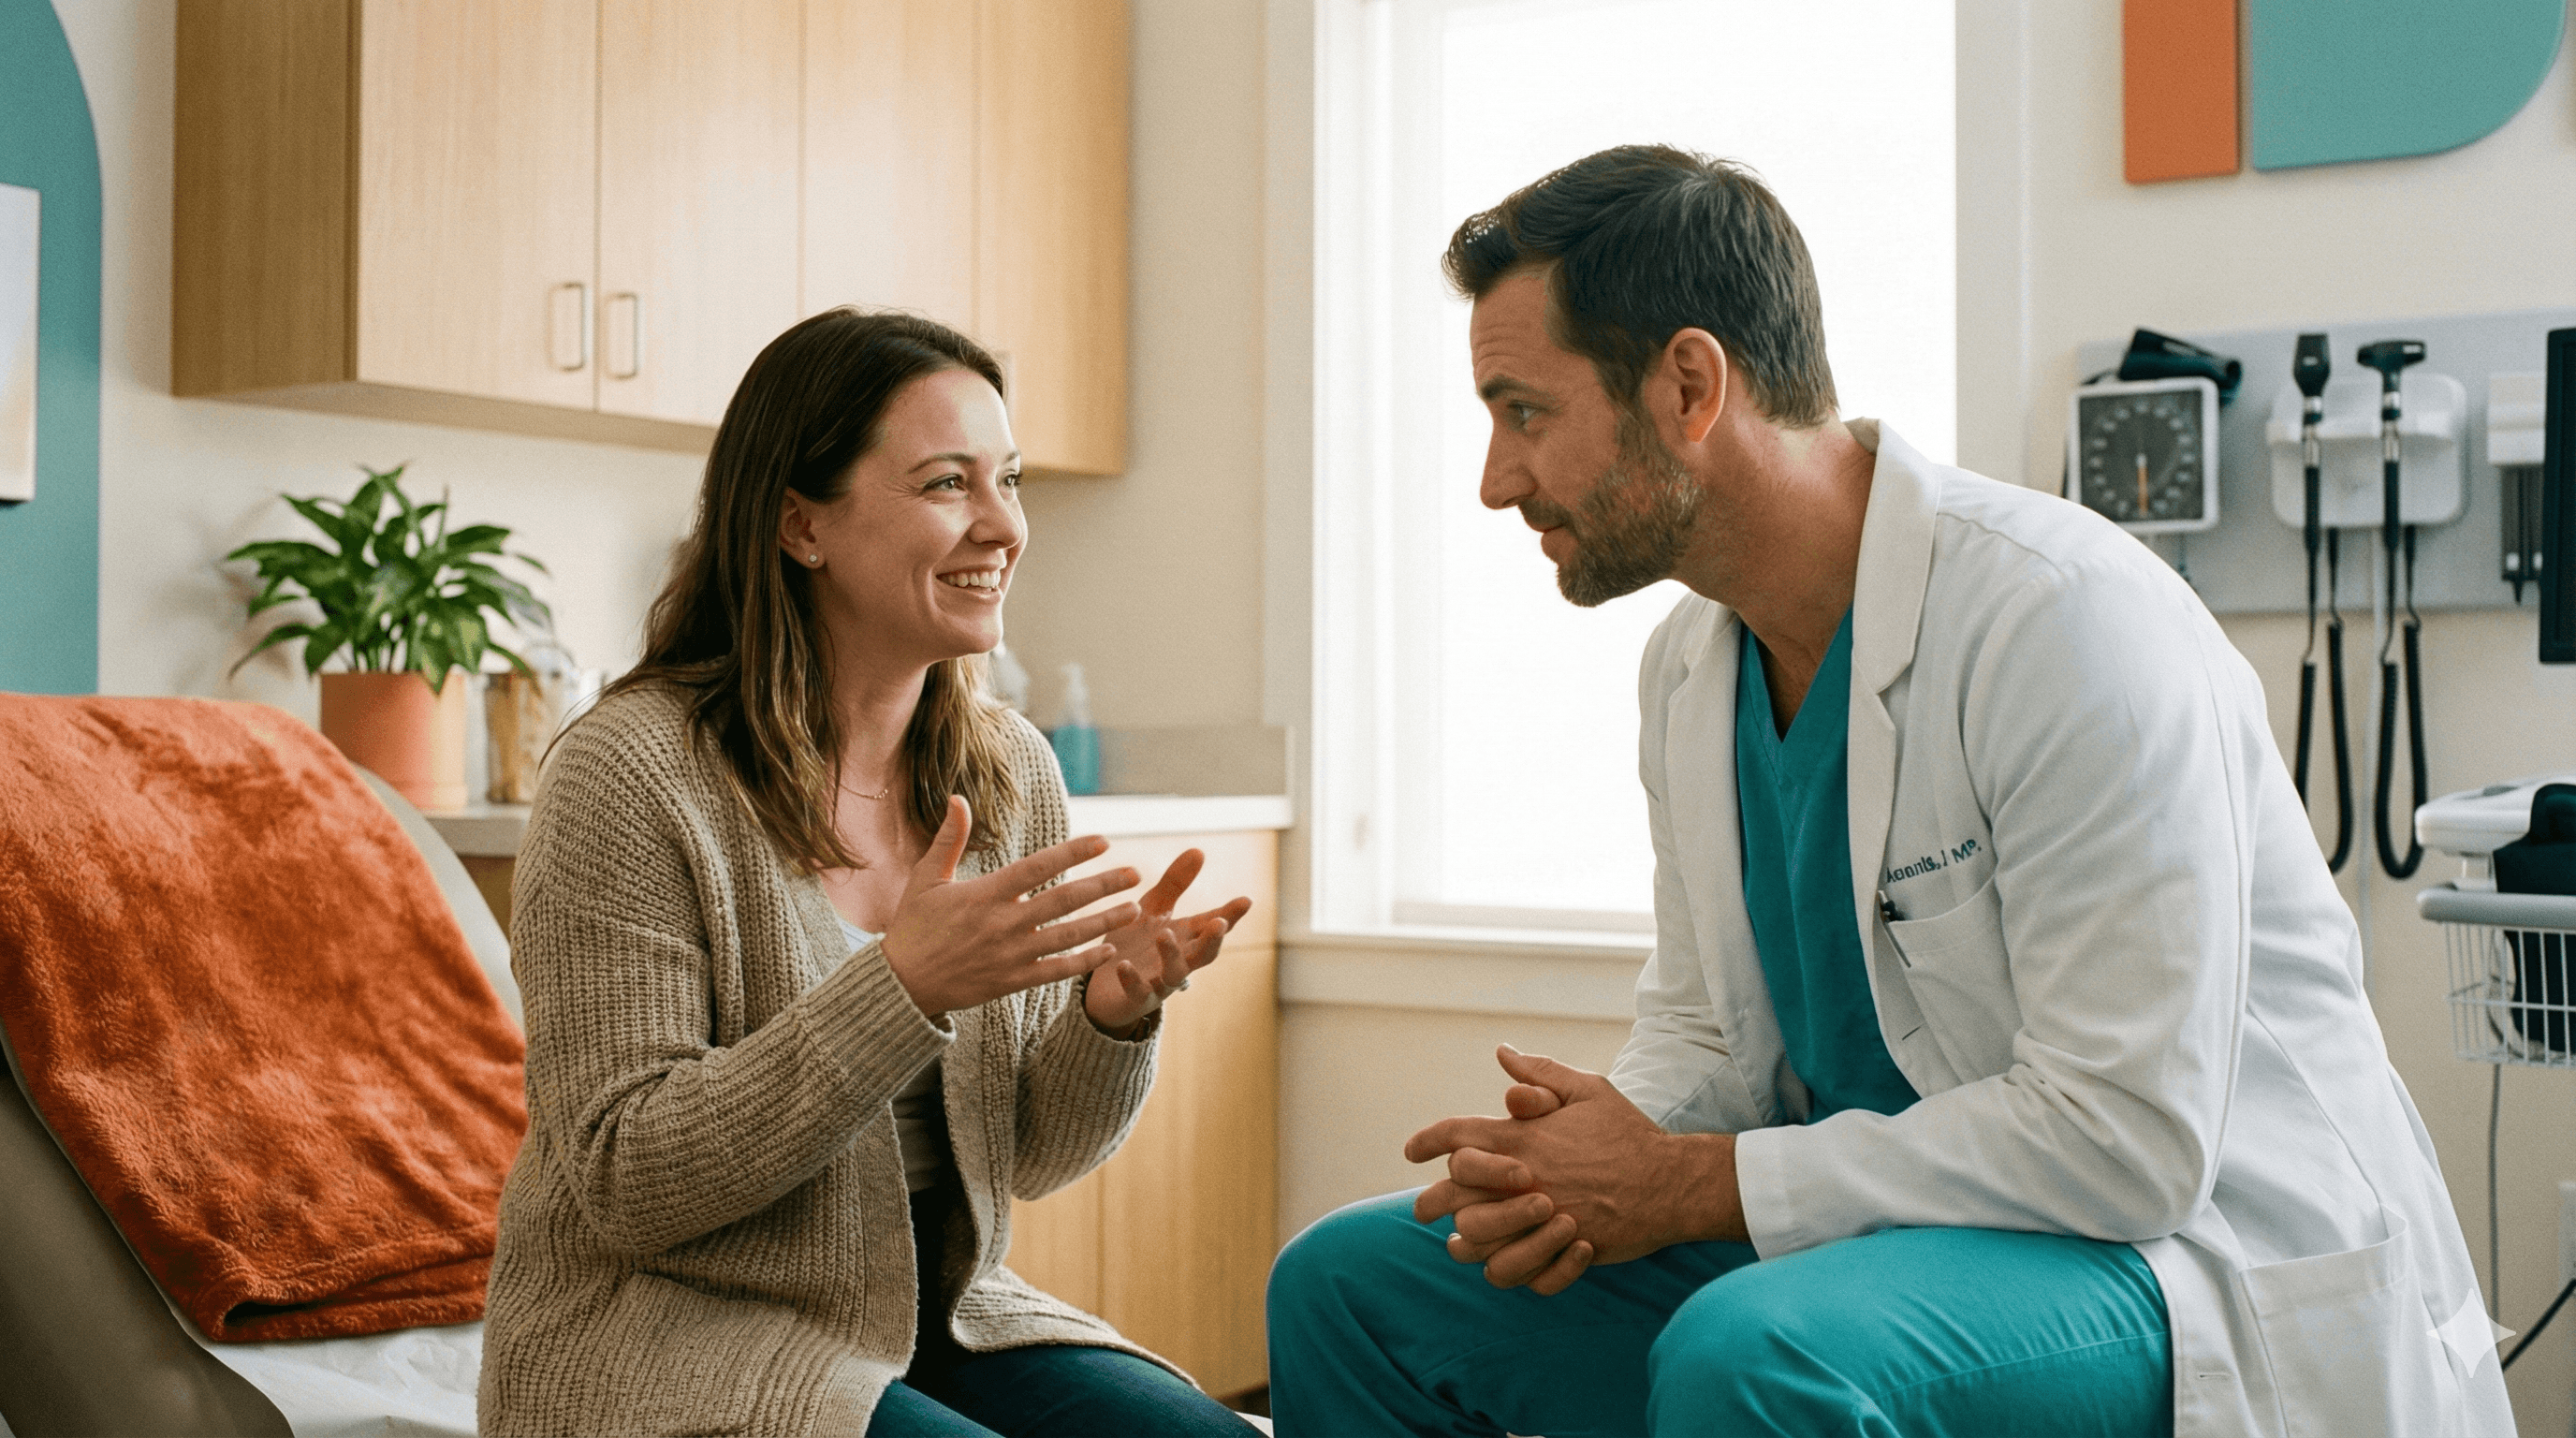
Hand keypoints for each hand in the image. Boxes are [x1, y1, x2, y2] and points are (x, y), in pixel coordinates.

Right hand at [880, 797, 1144, 1019]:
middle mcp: (1003, 923)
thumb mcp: (926, 878)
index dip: (1072, 853)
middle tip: (1135, 874)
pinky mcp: (1013, 982)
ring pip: (1068, 936)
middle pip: (1063, 900)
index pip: (1037, 867)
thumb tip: (958, 797)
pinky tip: (1110, 950)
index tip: (1103, 841)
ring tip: (1135, 909)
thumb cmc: (913, 927)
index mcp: (984, 894)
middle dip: (1103, 886)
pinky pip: (1056, 972)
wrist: (902, 984)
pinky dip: (1084, 961)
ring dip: (1105, 922)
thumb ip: (949, 838)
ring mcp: (1011, 955)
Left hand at [1083, 847, 1254, 1037]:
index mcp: (1185, 937)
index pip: (1212, 924)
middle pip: (1203, 954)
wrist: (1103, 985)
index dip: (1230, 915)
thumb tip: (1199, 850)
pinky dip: (1131, 979)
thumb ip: (1175, 884)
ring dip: (1172, 955)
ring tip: (1165, 934)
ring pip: (1175, 973)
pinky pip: (1137, 992)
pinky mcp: (1134, 999)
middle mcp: (1178, 961)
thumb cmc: (1135, 942)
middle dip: (1213, 939)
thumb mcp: (1153, 908)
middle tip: (1219, 922)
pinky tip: (1123, 964)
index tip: (1246, 900)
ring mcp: (1159, 982)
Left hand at [1405, 1046, 1742, 1293]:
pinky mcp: (1557, 1250)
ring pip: (1473, 1240)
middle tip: (1422, 1207)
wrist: (1671, 1183)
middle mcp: (1522, 1179)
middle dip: (1429, 1201)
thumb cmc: (1628, 1133)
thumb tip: (1502, 1052)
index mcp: (1523, 1138)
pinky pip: (1512, 1272)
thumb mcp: (1588, 1089)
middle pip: (1450, 1193)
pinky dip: (1500, 1268)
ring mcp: (1538, 1219)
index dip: (1426, 1142)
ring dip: (1461, 1241)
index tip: (1410, 1151)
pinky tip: (1498, 1260)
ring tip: (1456, 1240)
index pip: (1455, 1136)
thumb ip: (1540, 1072)